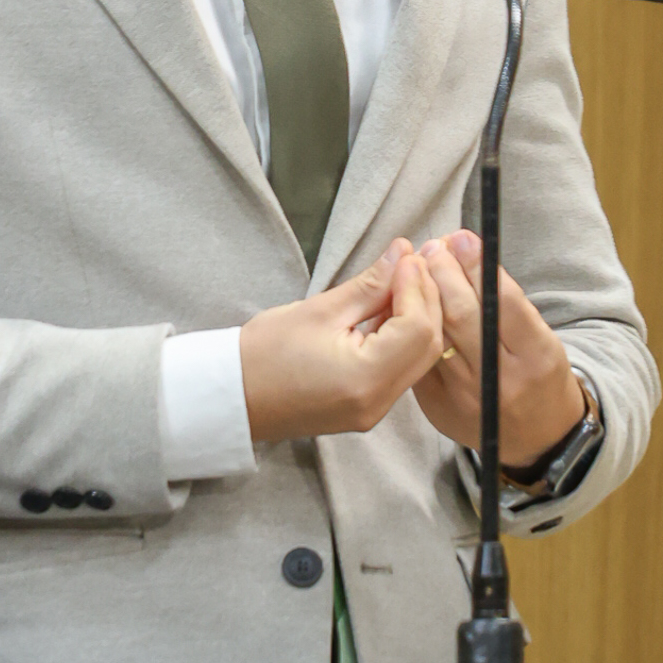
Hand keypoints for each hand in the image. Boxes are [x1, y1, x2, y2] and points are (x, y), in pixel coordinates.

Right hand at [241, 241, 444, 443]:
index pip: (417, 327)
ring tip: (403, 279)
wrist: (234, 397)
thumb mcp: (319, 309)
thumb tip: (402, 253)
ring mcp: (375, 410)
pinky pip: (402, 369)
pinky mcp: (368, 408)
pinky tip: (392, 309)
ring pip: (420, 358)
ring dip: (419, 316)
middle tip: (412, 261)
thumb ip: (369, 284)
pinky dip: (404, 337)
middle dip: (427, 299)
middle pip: (428, 345)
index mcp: (365, 378)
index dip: (417, 286)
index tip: (407, 255)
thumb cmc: (264, 353)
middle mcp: (378, 401)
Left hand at [412, 231, 585, 468]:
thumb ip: (506, 300)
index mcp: (536, 358)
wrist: (536, 436)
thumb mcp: (540, 336)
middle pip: (464, 316)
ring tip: (419, 265)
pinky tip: (408, 301)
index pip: (502, 302)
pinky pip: (419, 358)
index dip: (478, 266)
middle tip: (434, 246)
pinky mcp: (438, 408)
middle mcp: (500, 381)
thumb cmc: (538, 372)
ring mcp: (465, 397)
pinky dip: (412, 326)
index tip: (462, 238)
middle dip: (444, 273)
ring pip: (436, 335)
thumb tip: (465, 247)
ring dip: (423, 294)